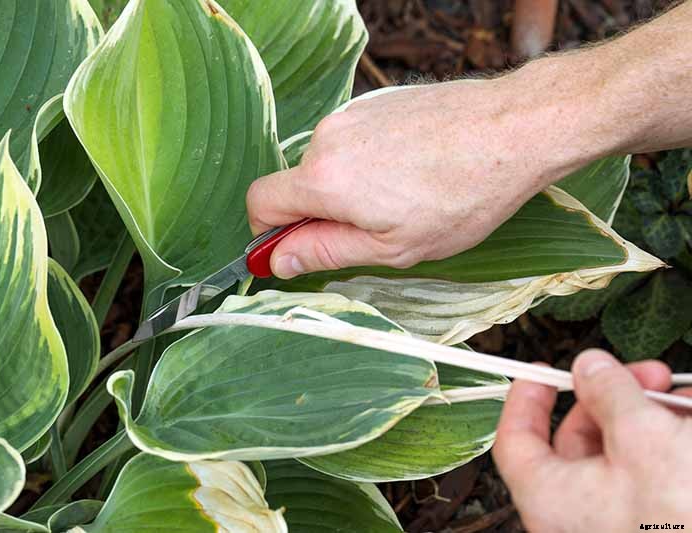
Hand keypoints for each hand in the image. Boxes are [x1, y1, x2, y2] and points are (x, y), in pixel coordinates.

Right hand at [246, 74, 603, 278]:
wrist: (513, 128)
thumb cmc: (460, 195)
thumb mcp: (391, 247)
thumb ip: (325, 252)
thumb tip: (278, 261)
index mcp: (323, 179)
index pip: (259, 203)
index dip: (269, 234)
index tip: (293, 250)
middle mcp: (327, 138)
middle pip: (297, 185)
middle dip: (321, 213)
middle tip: (374, 231)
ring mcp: (352, 114)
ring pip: (328, 164)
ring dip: (350, 188)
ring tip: (405, 198)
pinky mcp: (376, 102)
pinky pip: (354, 142)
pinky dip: (370, 162)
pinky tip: (414, 172)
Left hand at [493, 349, 691, 531]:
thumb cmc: (683, 518)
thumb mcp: (642, 436)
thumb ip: (609, 394)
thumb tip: (590, 369)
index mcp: (550, 499)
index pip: (516, 442)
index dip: (526, 400)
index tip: (541, 374)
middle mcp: (576, 515)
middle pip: (577, 440)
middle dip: (610, 399)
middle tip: (637, 375)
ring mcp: (615, 521)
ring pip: (620, 452)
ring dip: (647, 415)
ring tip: (677, 395)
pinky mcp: (653, 521)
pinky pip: (650, 472)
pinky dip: (666, 439)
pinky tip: (687, 415)